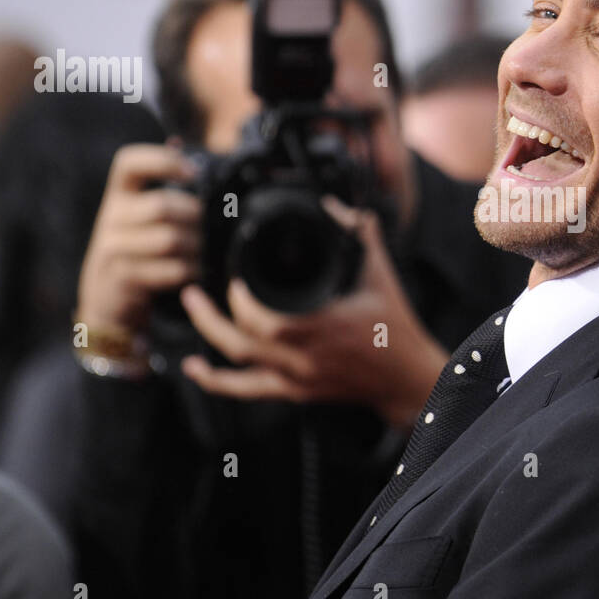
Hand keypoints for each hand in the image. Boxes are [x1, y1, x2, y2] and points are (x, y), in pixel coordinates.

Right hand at [76, 143, 201, 337]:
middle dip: (194, 218)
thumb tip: (183, 149)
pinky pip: (171, 270)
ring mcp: (113, 248)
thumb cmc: (137, 253)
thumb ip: (161, 191)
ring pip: (170, 240)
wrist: (107, 302)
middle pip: (162, 206)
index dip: (161, 160)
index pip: (129, 163)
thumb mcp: (140, 219)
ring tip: (202, 254)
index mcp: (118, 196)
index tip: (193, 172)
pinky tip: (194, 272)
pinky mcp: (122, 277)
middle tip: (206, 230)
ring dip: (196, 248)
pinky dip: (190, 271)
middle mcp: (111, 217)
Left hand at [179, 196, 447, 428]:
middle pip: (243, 340)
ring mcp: (299, 379)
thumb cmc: (396, 328)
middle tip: (199, 287)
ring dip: (209, 334)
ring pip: (240, 363)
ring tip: (193, 306)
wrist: (406, 378)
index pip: (269, 320)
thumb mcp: (381, 275)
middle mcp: (307, 357)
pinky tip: (195, 369)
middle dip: (214, 312)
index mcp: (326, 327)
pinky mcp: (296, 393)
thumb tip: (332, 205)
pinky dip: (216, 381)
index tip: (236, 277)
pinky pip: (247, 391)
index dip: (242, 300)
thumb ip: (359, 235)